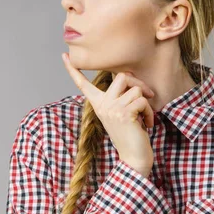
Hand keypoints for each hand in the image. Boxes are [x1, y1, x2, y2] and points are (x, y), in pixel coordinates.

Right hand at [62, 52, 155, 176]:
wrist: (134, 158)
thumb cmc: (132, 135)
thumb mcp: (123, 113)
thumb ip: (122, 97)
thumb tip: (133, 81)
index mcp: (98, 104)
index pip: (83, 84)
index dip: (73, 69)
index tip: (64, 55)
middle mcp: (102, 104)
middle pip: (122, 76)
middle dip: (138, 84)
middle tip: (147, 96)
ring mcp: (112, 108)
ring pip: (136, 89)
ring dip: (146, 103)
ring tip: (143, 117)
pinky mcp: (124, 113)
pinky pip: (143, 102)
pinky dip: (149, 113)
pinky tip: (146, 125)